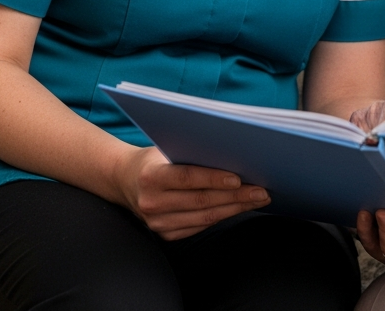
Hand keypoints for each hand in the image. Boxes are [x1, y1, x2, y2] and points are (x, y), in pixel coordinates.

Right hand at [115, 146, 270, 239]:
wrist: (123, 180)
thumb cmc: (153, 159)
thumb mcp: (165, 149)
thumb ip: (191, 154)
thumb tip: (232, 154)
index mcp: (150, 177)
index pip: (187, 178)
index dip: (213, 179)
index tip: (239, 178)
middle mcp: (151, 203)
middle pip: (201, 201)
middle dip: (236, 196)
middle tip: (262, 191)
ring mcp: (157, 223)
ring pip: (204, 217)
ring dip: (235, 208)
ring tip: (258, 199)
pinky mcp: (165, 234)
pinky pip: (200, 227)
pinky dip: (222, 216)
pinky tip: (239, 208)